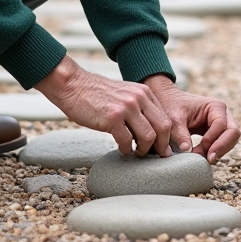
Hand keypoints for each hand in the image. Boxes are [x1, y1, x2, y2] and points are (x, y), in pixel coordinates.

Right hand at [35, 57, 173, 156]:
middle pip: (163, 127)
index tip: (163, 148)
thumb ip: (139, 107)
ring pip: (149, 136)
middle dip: (162, 146)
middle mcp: (139, 98)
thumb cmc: (97, 94)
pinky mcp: (112, 118)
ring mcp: (126, 107)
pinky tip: (122, 149)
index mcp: (144, 92)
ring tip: (137, 152)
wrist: (73, 85)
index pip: (166, 118)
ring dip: (144, 150)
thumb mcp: (125, 94)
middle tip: (157, 156)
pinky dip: (126, 149)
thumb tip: (151, 131)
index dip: (167, 136)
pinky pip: (127, 141)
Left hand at [144, 75, 240, 163]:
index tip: (198, 151)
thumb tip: (188, 151)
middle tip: (208, 160)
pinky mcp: (218, 132)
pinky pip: (224, 144)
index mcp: (215, 106)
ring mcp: (223, 123)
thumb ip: (180, 134)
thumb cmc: (172, 106)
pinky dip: (216, 151)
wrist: (169, 102)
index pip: (221, 125)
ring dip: (220, 151)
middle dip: (222, 147)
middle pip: (233, 133)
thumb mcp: (173, 119)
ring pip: (231, 140)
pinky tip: (203, 157)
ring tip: (203, 160)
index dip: (212, 139)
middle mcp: (223, 114)